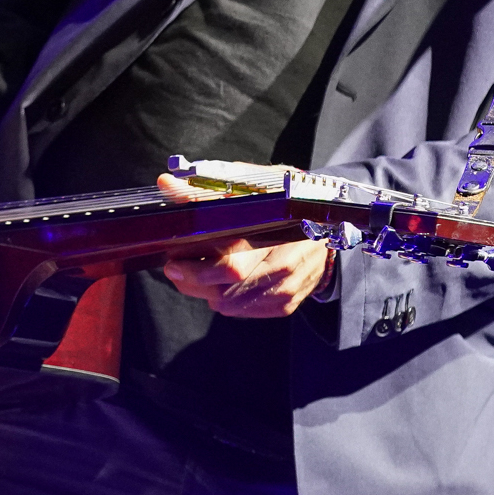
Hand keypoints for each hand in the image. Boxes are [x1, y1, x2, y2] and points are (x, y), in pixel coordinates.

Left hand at [156, 172, 331, 317]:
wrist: (327, 223)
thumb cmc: (284, 199)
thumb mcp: (252, 184)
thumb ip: (207, 187)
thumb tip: (166, 183)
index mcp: (277, 233)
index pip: (231, 263)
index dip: (197, 266)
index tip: (173, 256)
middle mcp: (284, 266)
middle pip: (228, 289)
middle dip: (193, 281)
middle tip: (174, 267)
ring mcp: (287, 289)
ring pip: (231, 304)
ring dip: (204, 292)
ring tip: (190, 274)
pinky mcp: (286, 305)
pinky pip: (243, 311)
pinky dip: (224, 300)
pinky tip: (216, 284)